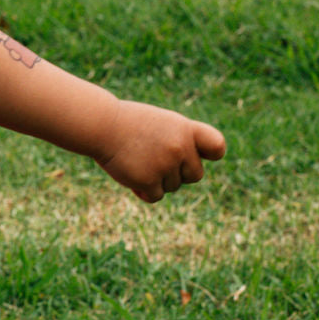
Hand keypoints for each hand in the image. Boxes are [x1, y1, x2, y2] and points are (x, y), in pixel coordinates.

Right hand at [96, 99, 225, 201]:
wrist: (102, 125)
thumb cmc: (129, 123)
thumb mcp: (161, 123)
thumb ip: (180, 141)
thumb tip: (187, 170)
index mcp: (185, 129)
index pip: (217, 146)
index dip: (209, 155)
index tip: (195, 154)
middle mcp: (180, 147)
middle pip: (194, 175)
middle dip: (178, 173)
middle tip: (155, 161)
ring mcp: (165, 165)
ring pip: (173, 186)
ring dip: (157, 180)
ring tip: (138, 161)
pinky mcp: (148, 181)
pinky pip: (156, 196)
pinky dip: (144, 191)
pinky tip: (131, 177)